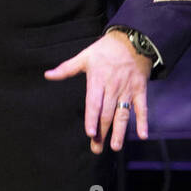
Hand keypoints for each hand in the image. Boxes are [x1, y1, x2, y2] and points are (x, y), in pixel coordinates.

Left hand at [44, 32, 151, 152]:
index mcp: (97, 81)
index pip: (94, 103)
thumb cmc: (105, 50)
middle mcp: (112, 88)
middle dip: (102, 132)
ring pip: (123, 114)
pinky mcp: (140, 91)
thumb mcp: (84, 57)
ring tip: (115, 147)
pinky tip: (143, 135)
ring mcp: (127, 91)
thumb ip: (66, 68)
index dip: (92, 118)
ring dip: (120, 132)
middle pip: (107, 113)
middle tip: (96, 148)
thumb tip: (48, 75)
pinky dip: (143, 121)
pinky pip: (142, 108)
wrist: (132, 41)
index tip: (90, 133)